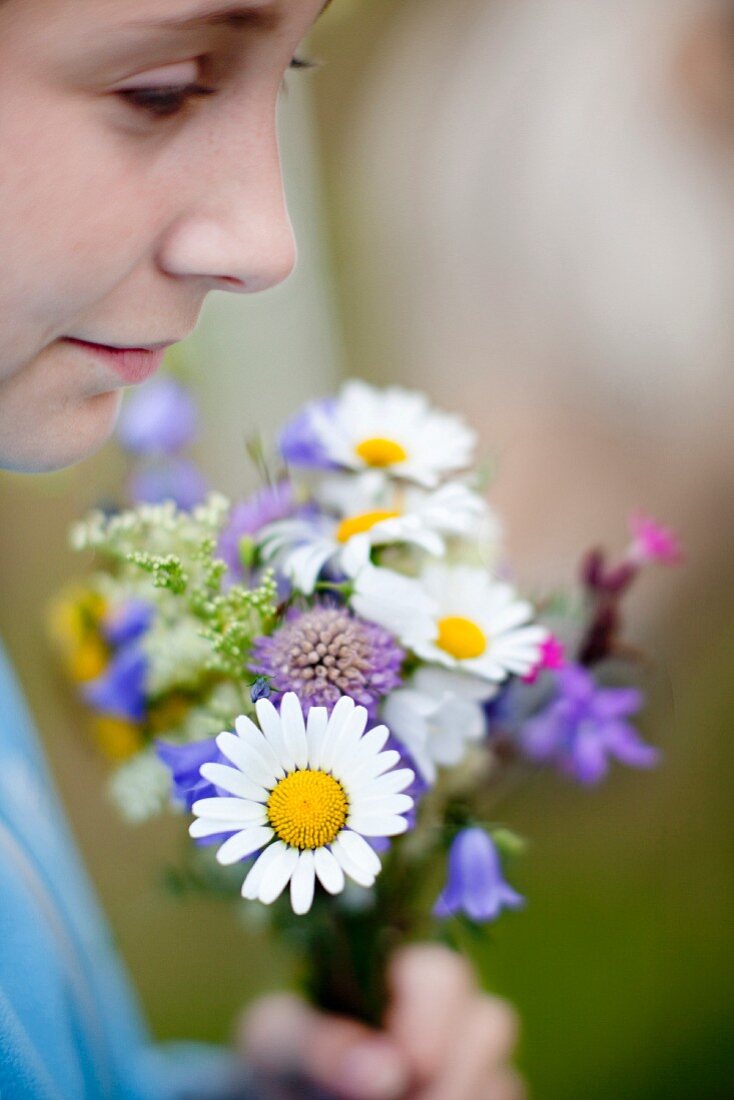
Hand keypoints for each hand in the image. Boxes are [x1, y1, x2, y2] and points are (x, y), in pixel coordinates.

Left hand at [238, 943, 522, 1099]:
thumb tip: (383, 1073)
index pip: (444, 974)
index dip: (435, 1016)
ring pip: (504, 1077)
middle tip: (410, 1098)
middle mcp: (448, 1014)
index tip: (411, 1061)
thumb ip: (315, 1044)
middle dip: (456, 1070)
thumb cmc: (283, 1060)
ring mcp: (470, 1065)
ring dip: (458, 1098)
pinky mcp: (481, 1096)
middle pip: (492, 1022)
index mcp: (400, 975)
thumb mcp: (276, 1043)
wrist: (292, 1096)